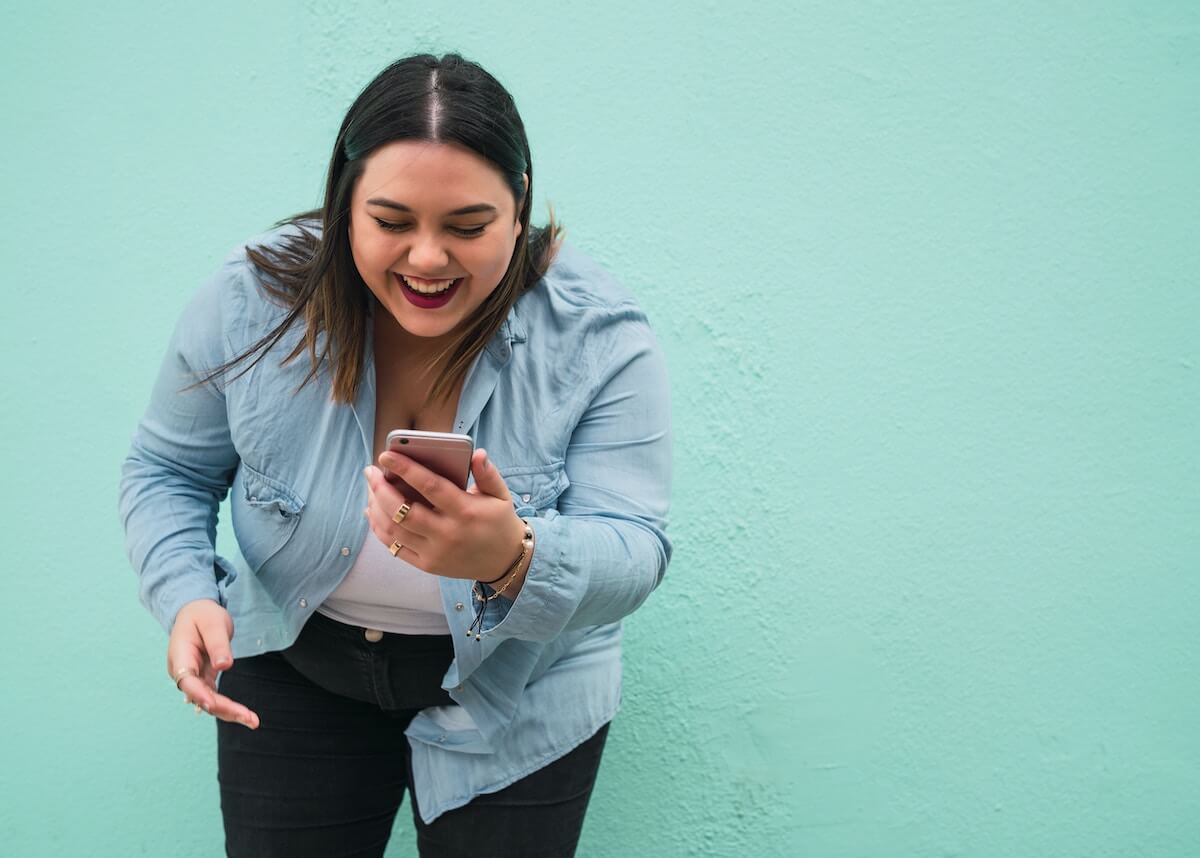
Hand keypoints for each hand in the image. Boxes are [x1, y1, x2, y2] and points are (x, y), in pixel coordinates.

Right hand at [167, 599, 259, 728]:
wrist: (195, 612)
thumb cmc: (203, 615)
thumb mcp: (214, 623)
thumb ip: (218, 644)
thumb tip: (224, 666)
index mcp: (180, 656)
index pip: (187, 680)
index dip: (199, 694)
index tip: (213, 704)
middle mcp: (182, 672)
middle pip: (200, 696)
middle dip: (224, 709)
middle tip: (250, 719)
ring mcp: (192, 678)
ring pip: (208, 701)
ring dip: (228, 712)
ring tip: (252, 721)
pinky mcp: (203, 679)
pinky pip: (214, 697)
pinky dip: (228, 706)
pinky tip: (244, 716)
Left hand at [364, 447, 528, 583]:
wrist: (505, 561)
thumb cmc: (499, 521)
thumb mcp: (500, 495)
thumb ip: (487, 473)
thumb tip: (477, 453)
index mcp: (466, 511)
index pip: (430, 486)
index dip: (406, 469)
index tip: (386, 455)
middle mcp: (448, 533)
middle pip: (403, 510)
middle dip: (380, 488)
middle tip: (370, 471)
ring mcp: (435, 552)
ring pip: (393, 529)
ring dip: (375, 506)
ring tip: (370, 488)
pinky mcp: (427, 565)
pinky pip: (395, 547)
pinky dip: (379, 529)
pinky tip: (373, 511)